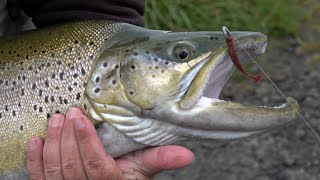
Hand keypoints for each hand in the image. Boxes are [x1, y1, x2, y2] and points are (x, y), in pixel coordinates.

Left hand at [26, 107, 193, 179]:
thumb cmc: (127, 179)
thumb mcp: (143, 170)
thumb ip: (161, 160)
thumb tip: (187, 154)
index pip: (95, 164)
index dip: (86, 142)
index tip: (80, 118)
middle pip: (72, 165)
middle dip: (67, 137)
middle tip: (68, 113)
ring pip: (54, 170)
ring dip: (52, 143)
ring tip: (55, 120)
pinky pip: (39, 178)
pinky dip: (34, 160)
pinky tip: (36, 140)